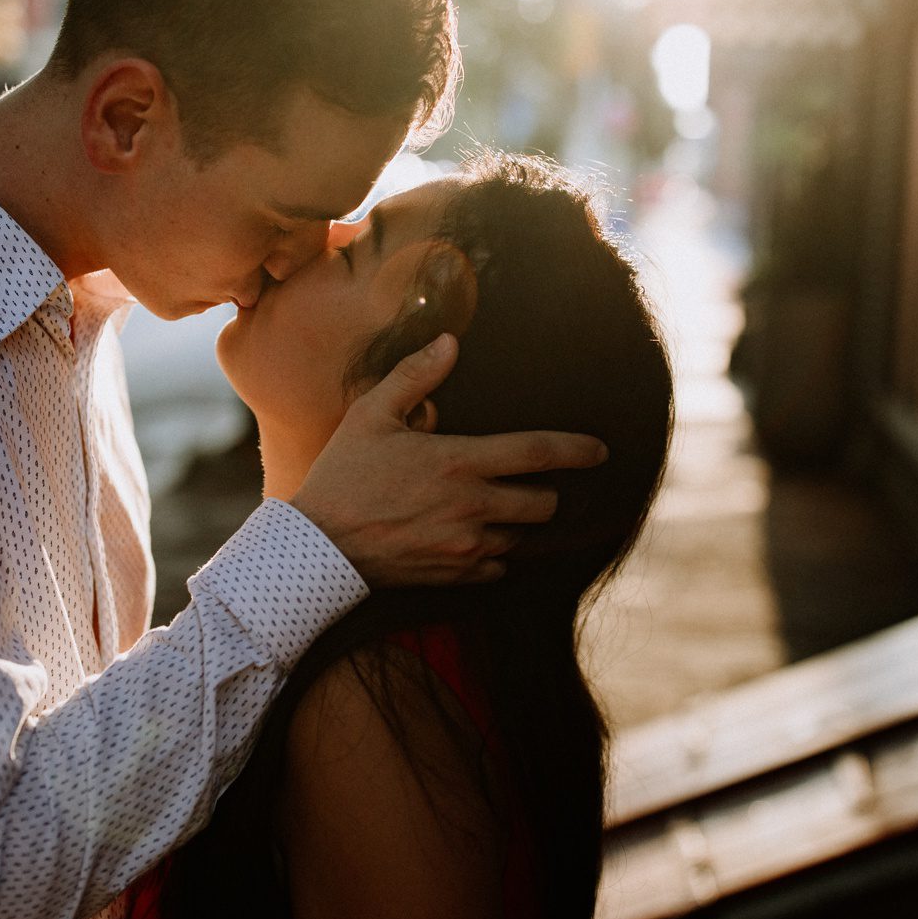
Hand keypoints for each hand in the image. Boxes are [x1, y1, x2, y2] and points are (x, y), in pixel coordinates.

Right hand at [291, 333, 608, 586]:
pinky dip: (496, 557)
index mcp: (459, 462)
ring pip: (521, 538)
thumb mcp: (370, 415)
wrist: (317, 547)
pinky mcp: (454, 576)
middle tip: (533, 484)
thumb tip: (449, 342)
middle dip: (547, 493)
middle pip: (542, 504)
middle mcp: (472, 507)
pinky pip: (497, 570)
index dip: (577, 449)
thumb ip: (414, 377)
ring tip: (498, 510)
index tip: (601, 450)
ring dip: (517, 524)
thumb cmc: (342, 475)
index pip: (537, 452)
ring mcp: (466, 547)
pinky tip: (476, 541)